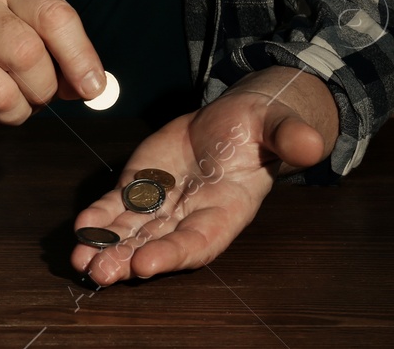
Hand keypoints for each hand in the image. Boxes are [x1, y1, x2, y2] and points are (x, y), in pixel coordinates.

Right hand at [0, 0, 106, 139]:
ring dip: (15, 113)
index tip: (91, 87)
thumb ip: (67, 60)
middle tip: (35, 94)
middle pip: (27, 55)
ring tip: (4, 101)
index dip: (79, 55)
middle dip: (42, 90)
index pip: (53, 15)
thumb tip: (92, 86)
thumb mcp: (36, 44)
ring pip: (1, 96)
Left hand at [70, 68, 335, 285]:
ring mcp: (163, 203)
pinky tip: (79, 228)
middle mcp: (191, 215)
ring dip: (106, 247)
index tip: (145, 263)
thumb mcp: (280, 126)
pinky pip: (116, 206)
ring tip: (81, 259)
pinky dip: (97, 218)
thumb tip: (314, 144)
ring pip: (131, 232)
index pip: (198, 240)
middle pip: (157, 244)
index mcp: (226, 209)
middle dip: (128, 259)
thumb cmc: (262, 127)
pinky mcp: (142, 184)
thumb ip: (290, 137)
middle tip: (100, 272)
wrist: (237, 119)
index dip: (172, 253)